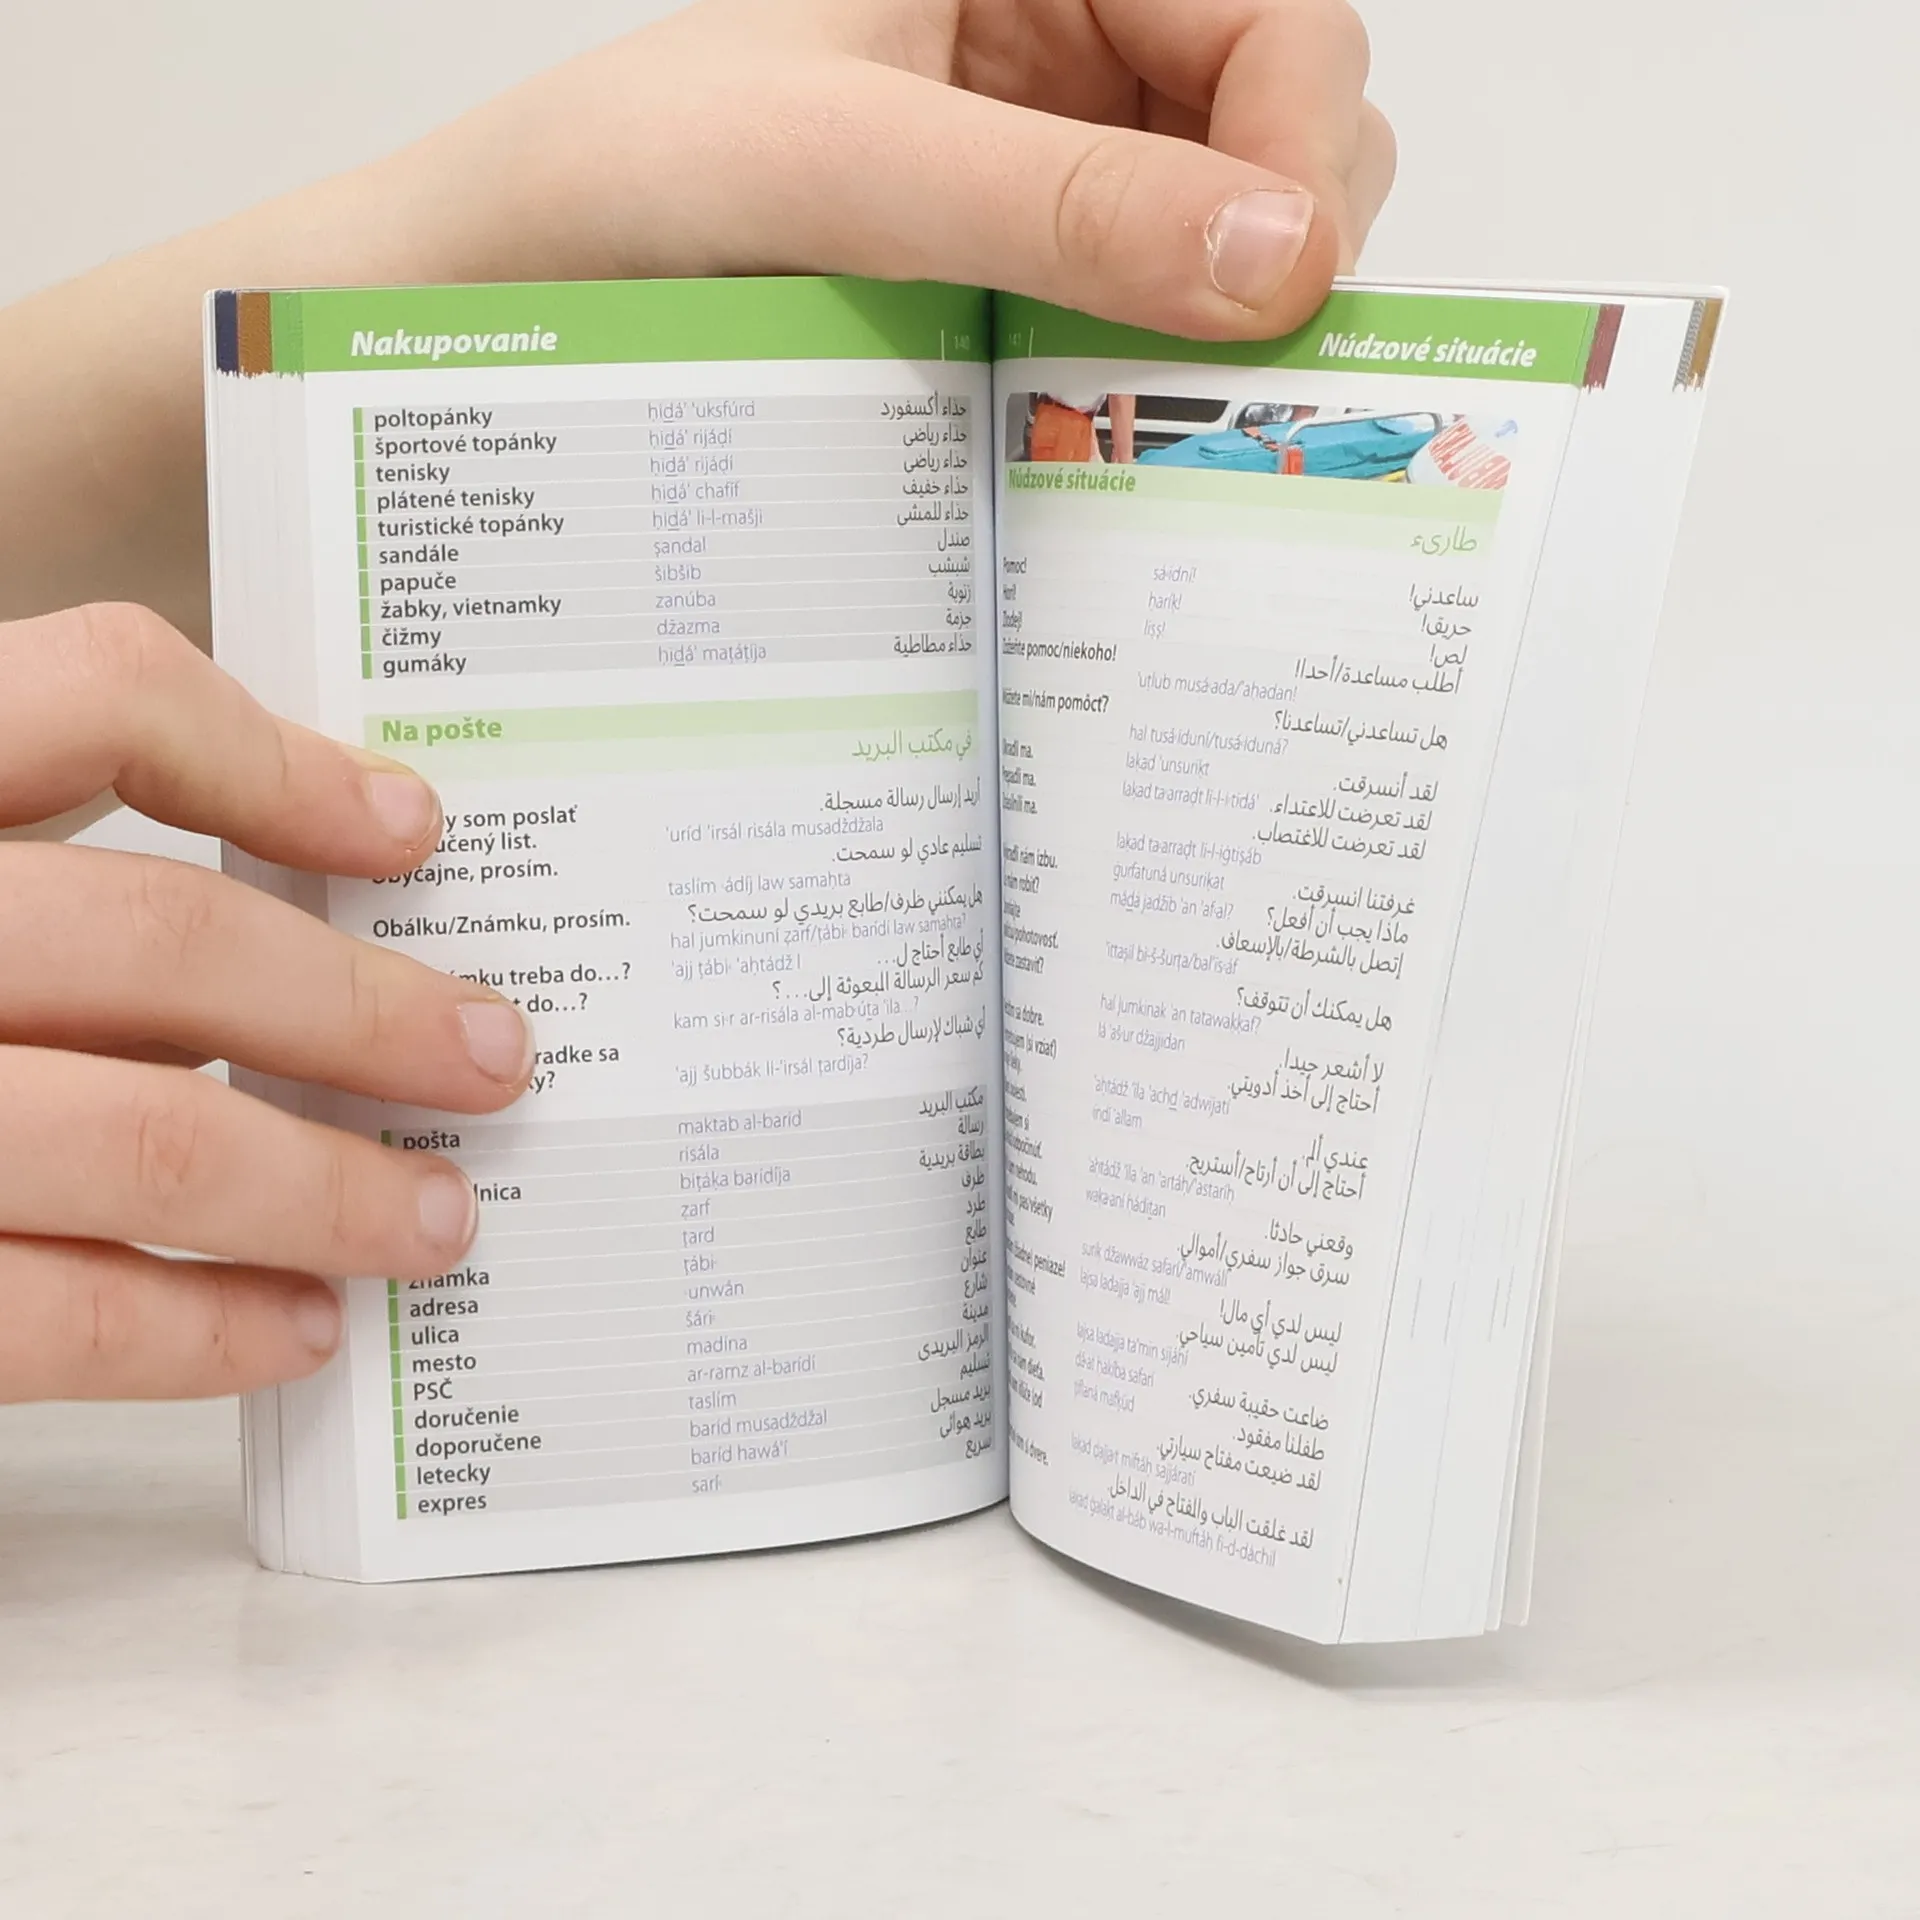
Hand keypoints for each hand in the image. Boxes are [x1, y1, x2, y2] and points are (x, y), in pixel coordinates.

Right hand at [0, 605, 534, 1402]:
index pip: (93, 698)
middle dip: (359, 1009)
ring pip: (140, 1135)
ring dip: (323, 1186)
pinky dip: (197, 1328)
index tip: (415, 829)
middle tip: (493, 1054)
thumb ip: (19, 832)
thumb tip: (288, 870)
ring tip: (436, 1218)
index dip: (274, 760)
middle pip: (160, 943)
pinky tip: (295, 1326)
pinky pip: (46, 1309)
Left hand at [419, 0, 1394, 339]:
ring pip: (1234, 226)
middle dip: (1274, 242)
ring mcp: (1050, 151)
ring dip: (1214, 318)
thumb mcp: (845, 168)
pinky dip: (1152, 367)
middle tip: (1206, 364)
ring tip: (1129, 395)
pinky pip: (1147, 306)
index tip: (1288, 291)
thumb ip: (1059, 202)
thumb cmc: (628, 177)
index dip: (1305, 149)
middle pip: (1282, 120)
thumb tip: (1287, 256)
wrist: (511, 288)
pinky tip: (1096, 412)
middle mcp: (1062, 33)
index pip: (1273, 13)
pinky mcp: (1021, 258)